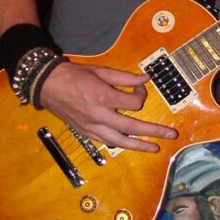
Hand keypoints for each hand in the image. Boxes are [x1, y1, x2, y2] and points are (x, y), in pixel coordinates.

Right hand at [38, 60, 177, 151]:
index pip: (134, 103)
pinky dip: (121, 145)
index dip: (141, 95)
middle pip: (132, 127)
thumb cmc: (74, 75)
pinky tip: (131, 146)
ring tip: (155, 149)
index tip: (139, 88)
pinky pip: (106, 142)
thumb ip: (124, 77)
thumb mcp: (101, 71)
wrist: (47, 84)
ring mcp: (91, 127)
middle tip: (171, 134)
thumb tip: (145, 78)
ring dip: (140, 146)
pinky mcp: (85, 132)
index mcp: (103, 97)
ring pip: (120, 141)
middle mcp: (99, 115)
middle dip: (154, 131)